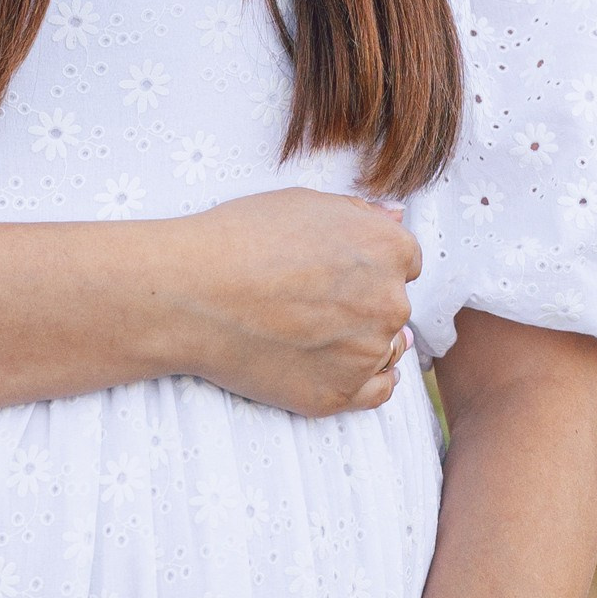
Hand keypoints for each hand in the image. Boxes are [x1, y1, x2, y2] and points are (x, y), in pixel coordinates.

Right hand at [154, 188, 419, 418]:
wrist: (191, 294)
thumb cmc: (239, 238)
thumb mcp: (302, 203)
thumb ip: (359, 214)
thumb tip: (394, 217)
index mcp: (388, 250)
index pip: (405, 262)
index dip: (369, 265)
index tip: (336, 270)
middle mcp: (390, 302)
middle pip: (394, 305)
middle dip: (365, 302)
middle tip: (314, 299)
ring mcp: (366, 353)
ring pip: (386, 348)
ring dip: (363, 341)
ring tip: (313, 331)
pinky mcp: (339, 394)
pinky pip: (377, 391)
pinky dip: (364, 380)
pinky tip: (338, 366)